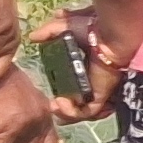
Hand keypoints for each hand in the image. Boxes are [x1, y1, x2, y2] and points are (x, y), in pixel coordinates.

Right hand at [49, 5, 132, 124]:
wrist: (109, 34)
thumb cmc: (93, 29)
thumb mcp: (66, 28)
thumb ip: (49, 32)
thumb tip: (33, 36)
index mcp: (88, 70)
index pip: (78, 90)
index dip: (66, 97)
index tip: (53, 97)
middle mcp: (94, 82)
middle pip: (82, 106)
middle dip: (65, 111)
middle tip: (52, 105)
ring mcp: (99, 90)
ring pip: (84, 113)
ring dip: (66, 114)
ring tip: (55, 105)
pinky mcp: (102, 95)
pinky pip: (88, 113)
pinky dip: (72, 113)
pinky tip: (60, 102)